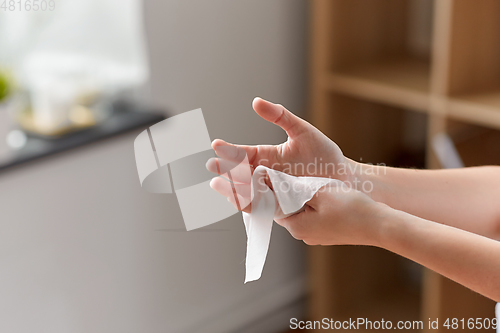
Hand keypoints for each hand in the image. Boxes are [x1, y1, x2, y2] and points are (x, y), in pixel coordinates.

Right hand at [207, 98, 356, 211]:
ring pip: (247, 192)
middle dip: (225, 170)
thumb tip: (256, 102)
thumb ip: (280, 116)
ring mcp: (272, 192)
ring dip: (233, 188)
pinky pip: (263, 206)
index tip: (216, 144)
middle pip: (240, 174)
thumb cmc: (324, 155)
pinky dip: (251, 203)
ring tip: (220, 185)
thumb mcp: (302, 131)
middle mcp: (265, 176)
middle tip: (212, 165)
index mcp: (266, 157)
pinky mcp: (281, 207)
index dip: (229, 150)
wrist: (344, 179)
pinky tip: (241, 200)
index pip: (243, 154)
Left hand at [277, 184, 388, 245]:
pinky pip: (316, 216)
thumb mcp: (318, 192)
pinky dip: (319, 205)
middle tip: (302, 178)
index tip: (282, 177)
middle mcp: (303, 235)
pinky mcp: (329, 234)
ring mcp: (317, 236)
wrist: (378, 225)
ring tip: (319, 186)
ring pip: (303, 212)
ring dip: (307, 199)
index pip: (275, 207)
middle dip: (293, 194)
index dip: (277, 191)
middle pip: (289, 209)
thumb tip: (277, 186)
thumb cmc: (349, 208)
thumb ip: (295, 190)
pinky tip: (330, 196)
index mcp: (296, 228)